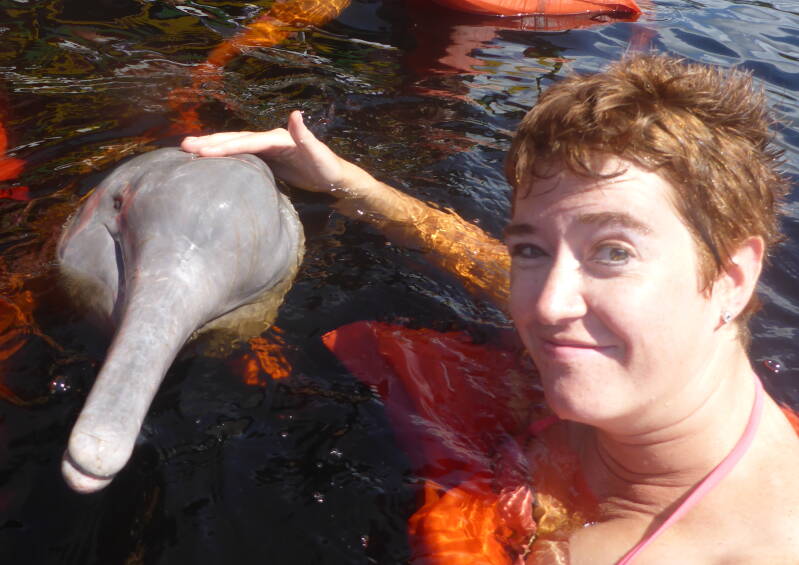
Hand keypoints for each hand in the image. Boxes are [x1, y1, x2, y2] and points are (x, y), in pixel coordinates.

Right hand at [181, 110, 366, 195]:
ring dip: (213, 147)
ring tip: (188, 150)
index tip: (203, 151)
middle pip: (236, 139)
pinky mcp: (267, 159)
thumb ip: (306, 136)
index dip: (225, 145)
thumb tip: (295, 114)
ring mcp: (267, 149)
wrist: (335, 178)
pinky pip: (240, 155)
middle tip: (184, 146)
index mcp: (278, 138)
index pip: (247, 141)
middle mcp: (270, 139)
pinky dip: (224, 156)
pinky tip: (210, 160)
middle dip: (210, 143)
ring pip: (235, 145)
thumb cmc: (329, 168)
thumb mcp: (319, 154)